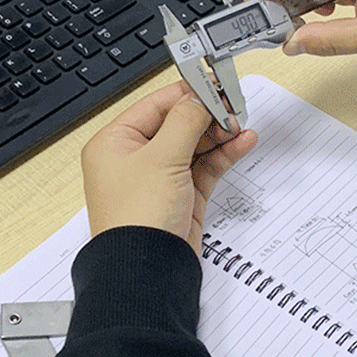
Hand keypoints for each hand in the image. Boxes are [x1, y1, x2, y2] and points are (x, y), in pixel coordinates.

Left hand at [81, 81, 257, 252]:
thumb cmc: (136, 219)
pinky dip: (223, 155)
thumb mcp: (162, 157)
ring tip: (241, 124)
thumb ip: (185, 121)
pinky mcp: (181, 196)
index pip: (155, 105)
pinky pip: (205, 167)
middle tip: (233, 106)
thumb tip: (199, 97)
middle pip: (177, 123)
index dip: (186, 93)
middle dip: (207, 115)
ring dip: (219, 134)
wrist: (147, 271)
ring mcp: (159, 178)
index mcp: (114, 143)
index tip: (214, 84)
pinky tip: (241, 143)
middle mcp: (134, 159)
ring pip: (194, 144)